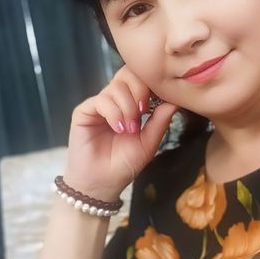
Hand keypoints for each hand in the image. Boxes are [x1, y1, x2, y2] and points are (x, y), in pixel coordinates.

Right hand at [64, 65, 178, 199]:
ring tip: (130, 129)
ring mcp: (98, 105)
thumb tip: (176, 100)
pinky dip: (114, 113)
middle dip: (140, 89)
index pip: (140, 79)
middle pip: (127, 74)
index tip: (160, 99)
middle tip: (144, 111)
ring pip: (115, 87)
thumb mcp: (149, 142)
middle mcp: (114, 101)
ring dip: (128, 107)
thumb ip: (160, 120)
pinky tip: (119, 128)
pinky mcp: (83, 112)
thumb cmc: (124, 165)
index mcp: (130, 104)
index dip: (151, 83)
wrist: (102, 184)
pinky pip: (101, 100)